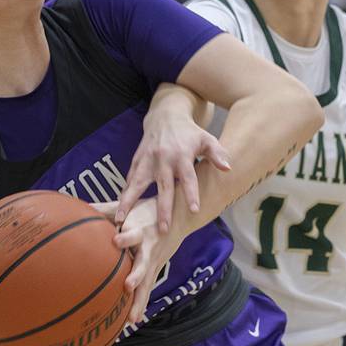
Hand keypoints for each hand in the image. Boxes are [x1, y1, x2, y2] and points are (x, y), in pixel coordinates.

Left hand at [114, 198, 183, 323]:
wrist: (180, 216)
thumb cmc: (148, 209)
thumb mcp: (129, 206)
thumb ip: (106, 209)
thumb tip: (82, 206)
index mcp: (140, 230)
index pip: (132, 234)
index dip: (125, 238)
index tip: (115, 239)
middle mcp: (148, 247)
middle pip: (143, 263)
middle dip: (136, 275)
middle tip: (127, 286)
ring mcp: (154, 261)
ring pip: (146, 283)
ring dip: (139, 300)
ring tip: (132, 318)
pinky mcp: (155, 270)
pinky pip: (147, 290)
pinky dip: (141, 305)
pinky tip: (132, 321)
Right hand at [116, 113, 229, 232]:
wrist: (166, 117)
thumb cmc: (190, 133)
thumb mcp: (207, 139)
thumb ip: (218, 154)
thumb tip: (228, 168)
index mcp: (181, 155)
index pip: (188, 177)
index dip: (191, 193)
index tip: (194, 210)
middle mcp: (163, 159)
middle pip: (163, 187)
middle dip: (163, 209)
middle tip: (164, 229)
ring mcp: (147, 160)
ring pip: (137, 183)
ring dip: (128, 202)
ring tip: (120, 220)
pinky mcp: (136, 160)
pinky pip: (128, 179)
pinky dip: (123, 194)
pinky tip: (117, 210)